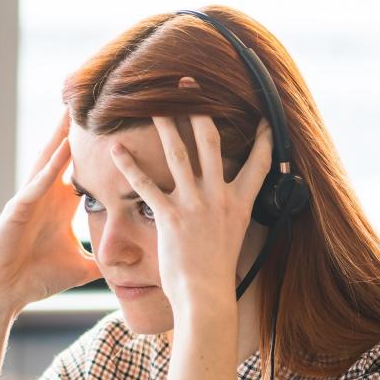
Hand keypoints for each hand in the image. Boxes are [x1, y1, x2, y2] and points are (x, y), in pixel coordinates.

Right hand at [0, 112, 101, 314]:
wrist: (4, 293)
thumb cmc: (35, 279)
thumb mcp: (80, 268)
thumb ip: (102, 262)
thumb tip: (126, 267)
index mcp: (60, 206)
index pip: (83, 169)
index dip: (97, 149)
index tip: (115, 127)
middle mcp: (46, 195)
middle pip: (65, 154)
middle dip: (78, 129)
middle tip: (96, 99)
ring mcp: (30, 199)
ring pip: (49, 160)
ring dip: (63, 135)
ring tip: (76, 107)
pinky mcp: (18, 209)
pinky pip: (37, 182)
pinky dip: (51, 166)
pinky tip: (64, 147)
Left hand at [109, 99, 271, 314]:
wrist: (207, 297)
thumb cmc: (217, 274)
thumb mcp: (234, 239)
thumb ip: (231, 217)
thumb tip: (230, 213)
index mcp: (239, 202)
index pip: (259, 163)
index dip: (264, 138)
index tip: (265, 117)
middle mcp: (219, 196)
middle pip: (210, 140)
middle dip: (199, 107)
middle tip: (189, 83)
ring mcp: (195, 204)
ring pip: (178, 152)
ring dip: (164, 124)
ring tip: (150, 101)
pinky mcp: (170, 217)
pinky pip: (145, 185)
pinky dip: (129, 165)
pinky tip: (115, 148)